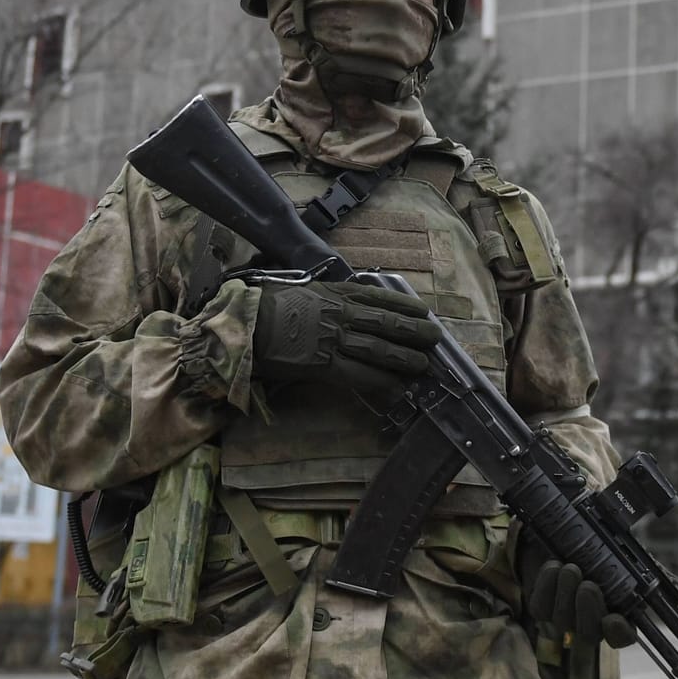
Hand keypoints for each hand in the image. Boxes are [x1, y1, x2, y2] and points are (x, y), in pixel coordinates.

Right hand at [252, 278, 442, 398]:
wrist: (243, 323)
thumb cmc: (265, 305)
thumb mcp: (302, 291)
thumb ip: (326, 297)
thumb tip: (340, 301)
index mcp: (335, 294)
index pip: (378, 298)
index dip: (404, 306)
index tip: (423, 311)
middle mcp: (340, 315)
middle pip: (386, 322)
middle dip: (413, 331)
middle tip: (434, 338)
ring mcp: (334, 340)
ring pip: (379, 349)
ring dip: (404, 357)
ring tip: (423, 364)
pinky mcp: (324, 365)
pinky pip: (359, 375)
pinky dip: (380, 382)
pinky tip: (396, 387)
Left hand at [519, 542, 636, 678]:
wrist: (564, 530)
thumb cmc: (601, 546)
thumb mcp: (630, 556)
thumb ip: (654, 573)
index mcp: (616, 613)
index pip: (621, 637)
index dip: (618, 633)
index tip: (615, 618)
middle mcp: (590, 621)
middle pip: (589, 634)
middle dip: (588, 611)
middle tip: (588, 585)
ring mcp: (563, 617)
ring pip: (562, 621)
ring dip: (566, 593)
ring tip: (569, 568)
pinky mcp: (540, 607)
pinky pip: (541, 607)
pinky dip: (546, 586)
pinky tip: (553, 566)